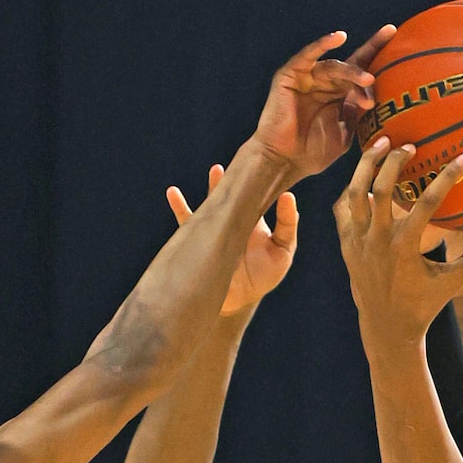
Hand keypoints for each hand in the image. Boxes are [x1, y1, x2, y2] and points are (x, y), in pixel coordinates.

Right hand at [169, 165, 297, 317]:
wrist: (239, 300)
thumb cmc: (264, 276)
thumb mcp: (283, 250)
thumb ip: (288, 226)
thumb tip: (289, 197)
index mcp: (253, 219)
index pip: (254, 194)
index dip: (253, 180)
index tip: (256, 163)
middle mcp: (233, 220)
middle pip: (230, 194)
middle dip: (228, 181)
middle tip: (226, 166)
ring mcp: (216, 230)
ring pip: (211, 204)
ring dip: (212, 190)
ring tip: (214, 171)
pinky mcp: (200, 242)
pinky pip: (186, 223)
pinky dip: (179, 207)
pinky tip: (173, 193)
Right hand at [251, 27, 394, 183]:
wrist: (283, 162)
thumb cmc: (311, 154)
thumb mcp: (344, 134)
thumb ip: (357, 114)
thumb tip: (376, 100)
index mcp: (337, 95)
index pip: (360, 69)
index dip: (376, 52)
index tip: (394, 34)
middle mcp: (323, 83)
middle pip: (350, 66)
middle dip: (368, 63)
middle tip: (386, 65)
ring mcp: (307, 78)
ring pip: (335, 67)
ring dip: (352, 72)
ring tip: (367, 81)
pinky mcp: (290, 75)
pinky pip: (308, 56)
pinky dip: (322, 45)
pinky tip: (339, 38)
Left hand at [334, 140, 462, 343]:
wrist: (387, 328)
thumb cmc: (424, 304)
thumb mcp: (454, 282)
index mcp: (405, 247)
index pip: (428, 203)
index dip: (447, 177)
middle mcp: (378, 241)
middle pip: (382, 188)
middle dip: (396, 161)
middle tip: (411, 145)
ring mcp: (358, 242)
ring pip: (355, 192)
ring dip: (366, 165)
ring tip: (381, 144)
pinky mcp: (347, 245)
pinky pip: (343, 209)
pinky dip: (351, 190)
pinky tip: (363, 176)